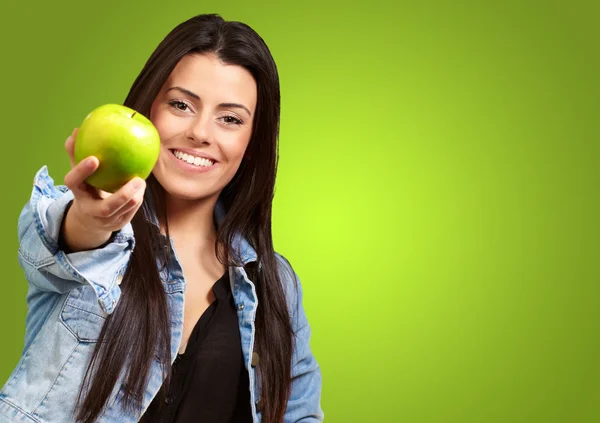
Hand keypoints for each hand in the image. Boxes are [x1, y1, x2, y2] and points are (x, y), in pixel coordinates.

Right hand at [61, 128, 145, 250]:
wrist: (90, 219)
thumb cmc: (87, 188)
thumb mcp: (80, 174)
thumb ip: (77, 154)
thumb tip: (76, 130)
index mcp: (77, 194)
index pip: (74, 183)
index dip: (82, 171)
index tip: (95, 158)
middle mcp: (90, 211)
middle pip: (106, 208)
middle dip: (123, 195)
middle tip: (137, 179)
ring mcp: (106, 221)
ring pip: (123, 211)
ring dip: (135, 196)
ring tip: (142, 181)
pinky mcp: (119, 224)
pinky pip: (131, 212)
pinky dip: (138, 199)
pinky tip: (142, 187)